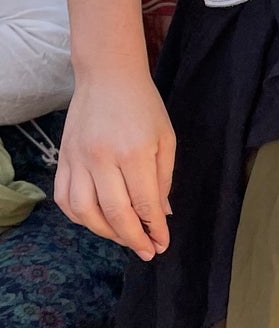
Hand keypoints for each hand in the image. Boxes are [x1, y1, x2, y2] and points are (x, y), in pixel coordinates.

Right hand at [55, 72, 176, 258]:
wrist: (108, 76)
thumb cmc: (143, 106)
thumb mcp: (166, 140)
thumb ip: (163, 180)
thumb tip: (162, 214)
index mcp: (134, 153)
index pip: (144, 204)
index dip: (154, 229)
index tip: (161, 244)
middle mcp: (102, 159)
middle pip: (114, 213)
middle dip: (133, 238)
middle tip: (146, 251)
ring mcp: (78, 159)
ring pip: (85, 212)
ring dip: (105, 233)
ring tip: (123, 237)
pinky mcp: (64, 158)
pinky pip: (65, 199)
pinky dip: (79, 217)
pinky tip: (96, 221)